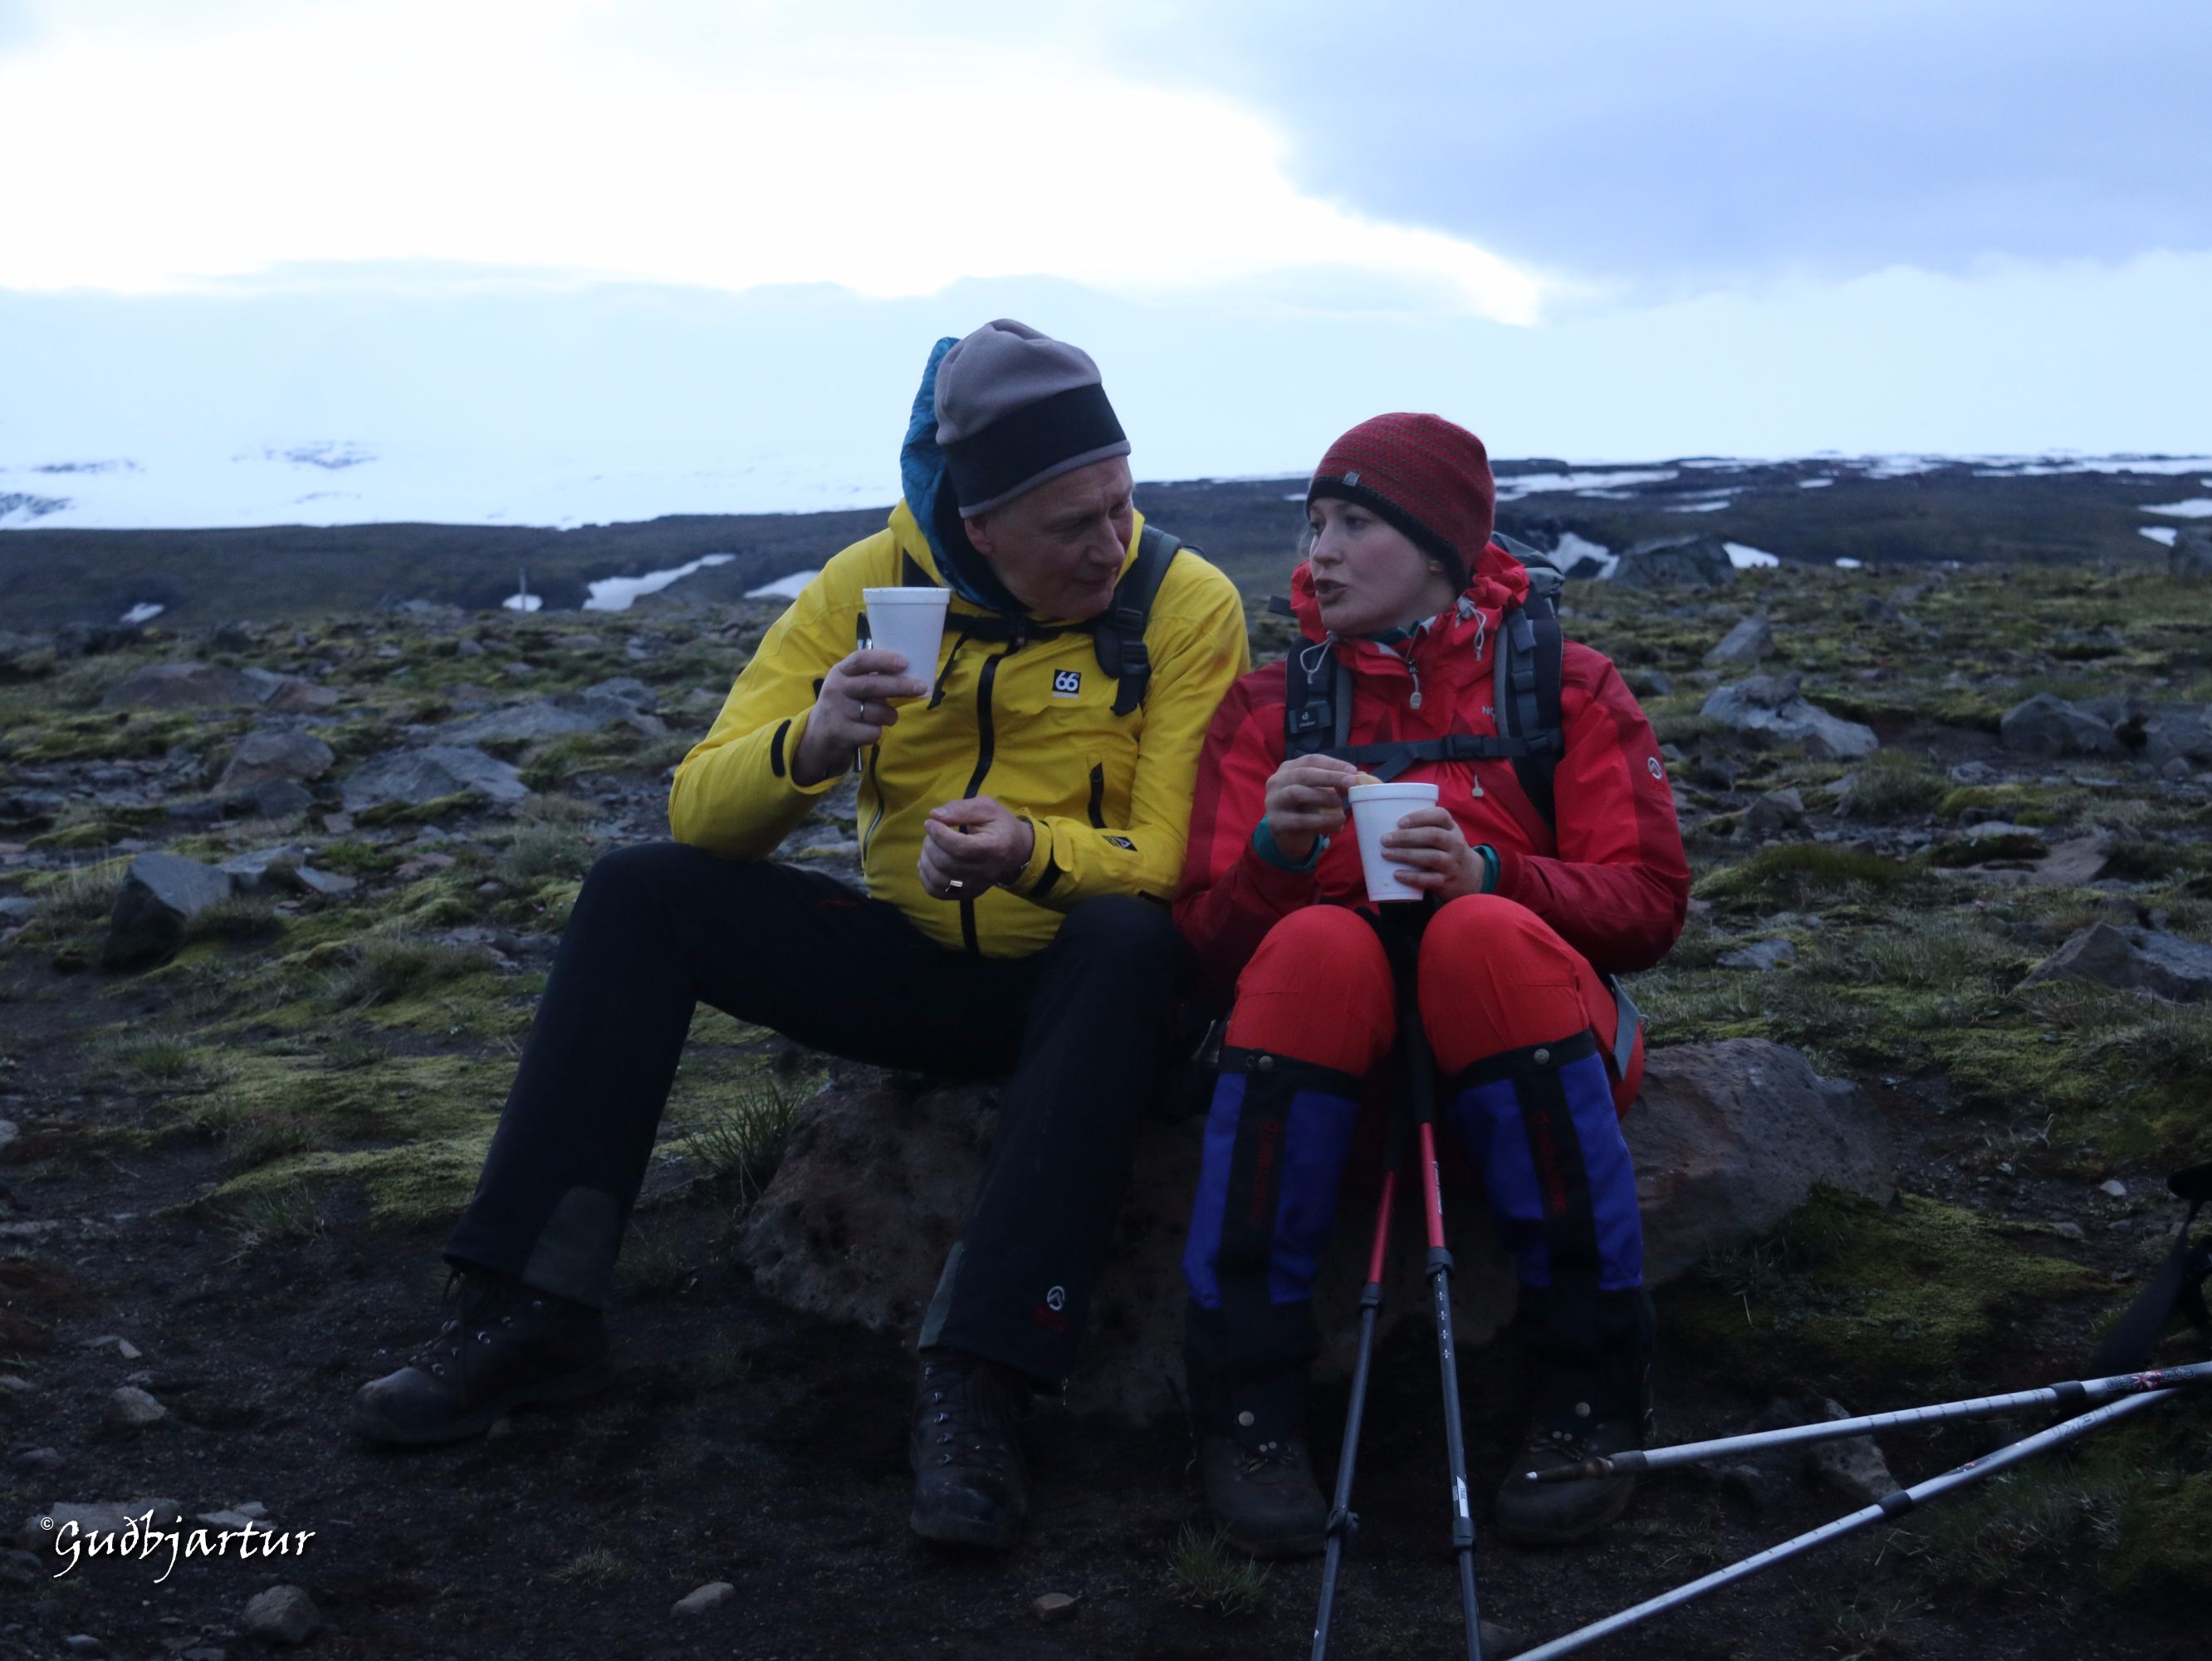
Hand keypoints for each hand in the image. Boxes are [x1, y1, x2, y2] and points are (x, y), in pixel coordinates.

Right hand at [790, 648, 930, 785]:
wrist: (817, 736)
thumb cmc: (844, 705)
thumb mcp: (849, 685)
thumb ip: (871, 677)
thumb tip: (909, 672)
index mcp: (840, 672)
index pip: (860, 660)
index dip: (883, 660)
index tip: (904, 662)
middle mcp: (836, 689)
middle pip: (872, 685)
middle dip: (900, 686)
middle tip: (921, 687)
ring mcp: (837, 712)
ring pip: (877, 712)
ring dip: (890, 715)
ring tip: (886, 717)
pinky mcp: (841, 733)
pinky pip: (872, 732)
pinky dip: (876, 733)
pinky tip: (867, 731)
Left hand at [919, 796, 1035, 899]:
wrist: (1016, 852)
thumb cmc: (1000, 826)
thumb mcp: (987, 808)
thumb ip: (961, 809)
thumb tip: (935, 815)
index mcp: (994, 848)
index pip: (960, 848)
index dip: (938, 834)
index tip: (931, 822)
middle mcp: (985, 872)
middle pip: (946, 863)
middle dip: (931, 844)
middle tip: (932, 831)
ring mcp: (976, 886)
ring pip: (938, 880)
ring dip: (926, 859)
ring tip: (930, 845)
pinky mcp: (967, 894)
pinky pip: (937, 892)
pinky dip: (925, 876)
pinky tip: (928, 862)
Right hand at [1260, 755, 1357, 863]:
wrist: (1290, 838)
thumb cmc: (1307, 809)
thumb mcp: (1321, 793)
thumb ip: (1337, 784)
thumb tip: (1362, 777)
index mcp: (1288, 769)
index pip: (1310, 760)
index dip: (1332, 764)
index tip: (1353, 771)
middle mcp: (1277, 782)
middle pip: (1303, 773)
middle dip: (1329, 777)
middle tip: (1351, 782)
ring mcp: (1274, 802)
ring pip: (1297, 793)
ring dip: (1323, 797)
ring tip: (1341, 804)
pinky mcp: (1277, 822)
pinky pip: (1301, 820)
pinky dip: (1322, 821)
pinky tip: (1337, 823)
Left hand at [1380, 806, 1485, 898]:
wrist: (1470, 877)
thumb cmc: (1447, 851)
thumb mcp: (1445, 835)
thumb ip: (1426, 828)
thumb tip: (1387, 825)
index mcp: (1452, 829)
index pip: (1441, 816)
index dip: (1420, 817)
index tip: (1400, 822)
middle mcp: (1455, 844)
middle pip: (1433, 836)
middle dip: (1407, 836)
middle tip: (1385, 839)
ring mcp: (1452, 864)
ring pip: (1431, 857)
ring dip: (1406, 855)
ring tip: (1385, 853)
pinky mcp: (1446, 882)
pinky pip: (1429, 879)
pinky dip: (1411, 877)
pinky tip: (1397, 874)